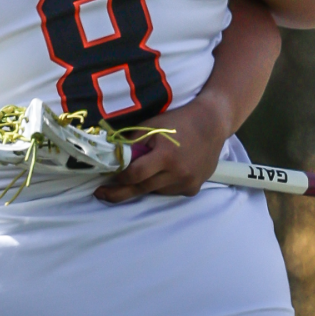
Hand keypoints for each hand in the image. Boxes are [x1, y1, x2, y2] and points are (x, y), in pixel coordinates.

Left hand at [95, 96, 233, 204]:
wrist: (212, 124)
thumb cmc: (179, 121)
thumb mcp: (151, 126)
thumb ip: (132, 144)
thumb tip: (112, 158)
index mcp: (166, 156)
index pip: (135, 175)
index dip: (119, 178)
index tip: (106, 180)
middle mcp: (178, 173)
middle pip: (142, 188)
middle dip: (122, 191)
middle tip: (102, 194)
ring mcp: (187, 183)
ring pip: (155, 191)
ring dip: (146, 184)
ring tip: (149, 169)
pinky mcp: (193, 188)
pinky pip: (169, 192)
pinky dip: (162, 185)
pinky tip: (167, 171)